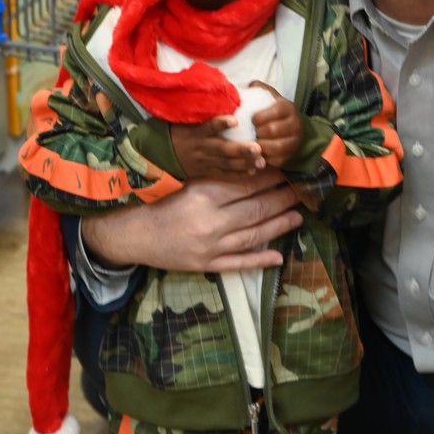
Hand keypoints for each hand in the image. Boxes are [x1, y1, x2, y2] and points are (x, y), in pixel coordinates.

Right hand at [81, 168, 302, 271]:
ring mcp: (210, 246)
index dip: (270, 178)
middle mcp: (210, 220)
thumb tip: (253, 169)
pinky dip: (260, 260)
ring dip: (279, 225)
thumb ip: (218, 178)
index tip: (286, 170)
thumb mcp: (189, 182)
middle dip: (281, 198)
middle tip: (300, 190)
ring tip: (298, 216)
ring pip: (254, 234)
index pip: (247, 185)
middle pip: (256, 208)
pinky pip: (239, 263)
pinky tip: (279, 256)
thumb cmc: (162, 202)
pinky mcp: (207, 264)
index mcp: (204, 194)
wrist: (133, 233)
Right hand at [170, 116, 265, 177]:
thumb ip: (203, 111)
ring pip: (227, 163)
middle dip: (241, 150)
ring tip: (262, 161)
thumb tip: (224, 93)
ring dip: (245, 163)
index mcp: (196, 132)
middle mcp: (202, 147)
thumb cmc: (178, 131)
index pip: (209, 126)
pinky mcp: (207, 171)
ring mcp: (205, 161)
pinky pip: (224, 174)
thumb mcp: (185, 120)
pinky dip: (238, 173)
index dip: (221, 123)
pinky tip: (252, 171)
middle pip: (223, 149)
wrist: (161, 156)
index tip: (235, 120)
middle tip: (258, 148)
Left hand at [248, 82, 302, 167]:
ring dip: (259, 146)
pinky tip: (255, 154)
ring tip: (250, 144)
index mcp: (287, 107)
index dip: (260, 116)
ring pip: (276, 147)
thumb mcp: (267, 96)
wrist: (290, 127)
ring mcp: (294, 141)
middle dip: (257, 132)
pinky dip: (264, 158)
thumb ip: (256, 89)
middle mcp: (294, 124)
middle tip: (249, 132)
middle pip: (273, 130)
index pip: (276, 111)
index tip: (251, 119)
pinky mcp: (290, 155)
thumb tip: (243, 86)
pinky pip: (277, 160)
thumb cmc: (272, 110)